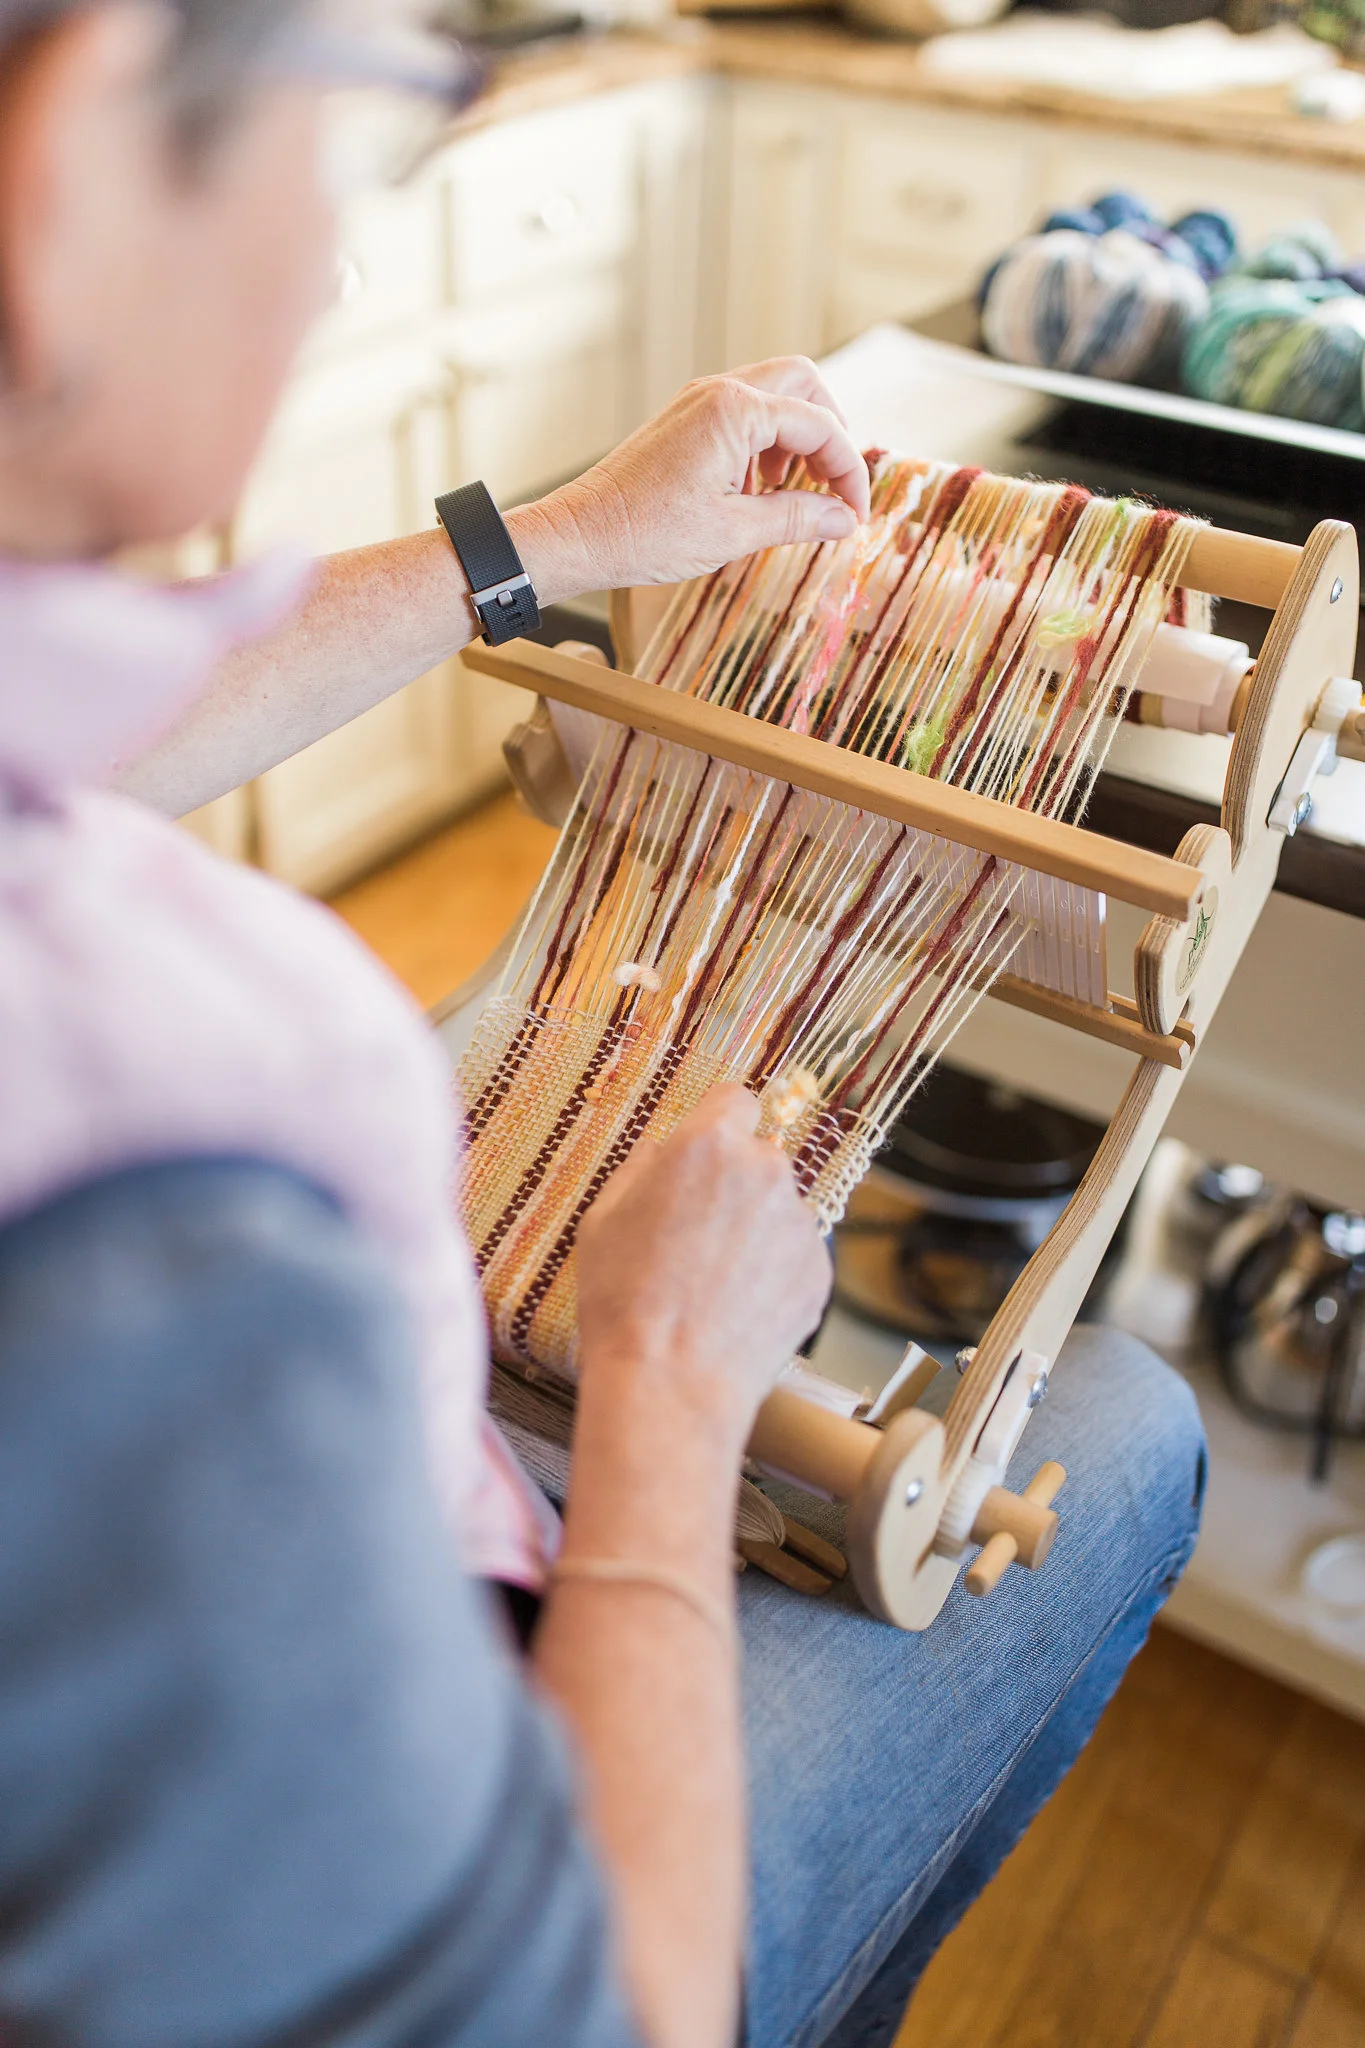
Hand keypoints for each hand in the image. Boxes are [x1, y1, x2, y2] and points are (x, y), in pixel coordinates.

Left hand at [535, 358, 869, 590]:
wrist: (583, 535)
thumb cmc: (646, 534)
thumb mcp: (734, 533)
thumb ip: (797, 519)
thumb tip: (843, 520)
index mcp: (736, 412)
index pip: (821, 426)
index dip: (849, 472)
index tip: (855, 514)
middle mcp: (719, 392)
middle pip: (804, 385)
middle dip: (830, 433)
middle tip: (833, 485)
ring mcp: (699, 401)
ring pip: (774, 396)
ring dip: (797, 439)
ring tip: (790, 493)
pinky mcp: (686, 419)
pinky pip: (743, 414)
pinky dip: (765, 443)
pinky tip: (755, 490)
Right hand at [575, 1085, 831, 1455]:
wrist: (671, 1381)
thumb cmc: (625, 1300)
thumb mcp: (602, 1219)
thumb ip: (641, 1168)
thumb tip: (663, 1151)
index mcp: (707, 1146)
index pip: (736, 1100)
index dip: (719, 1124)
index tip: (707, 1151)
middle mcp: (765, 1171)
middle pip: (758, 1157)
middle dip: (734, 1184)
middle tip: (697, 1234)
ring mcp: (800, 1222)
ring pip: (778, 1209)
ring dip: (756, 1230)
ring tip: (714, 1282)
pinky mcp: (819, 1269)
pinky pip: (795, 1255)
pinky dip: (774, 1273)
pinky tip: (737, 1307)